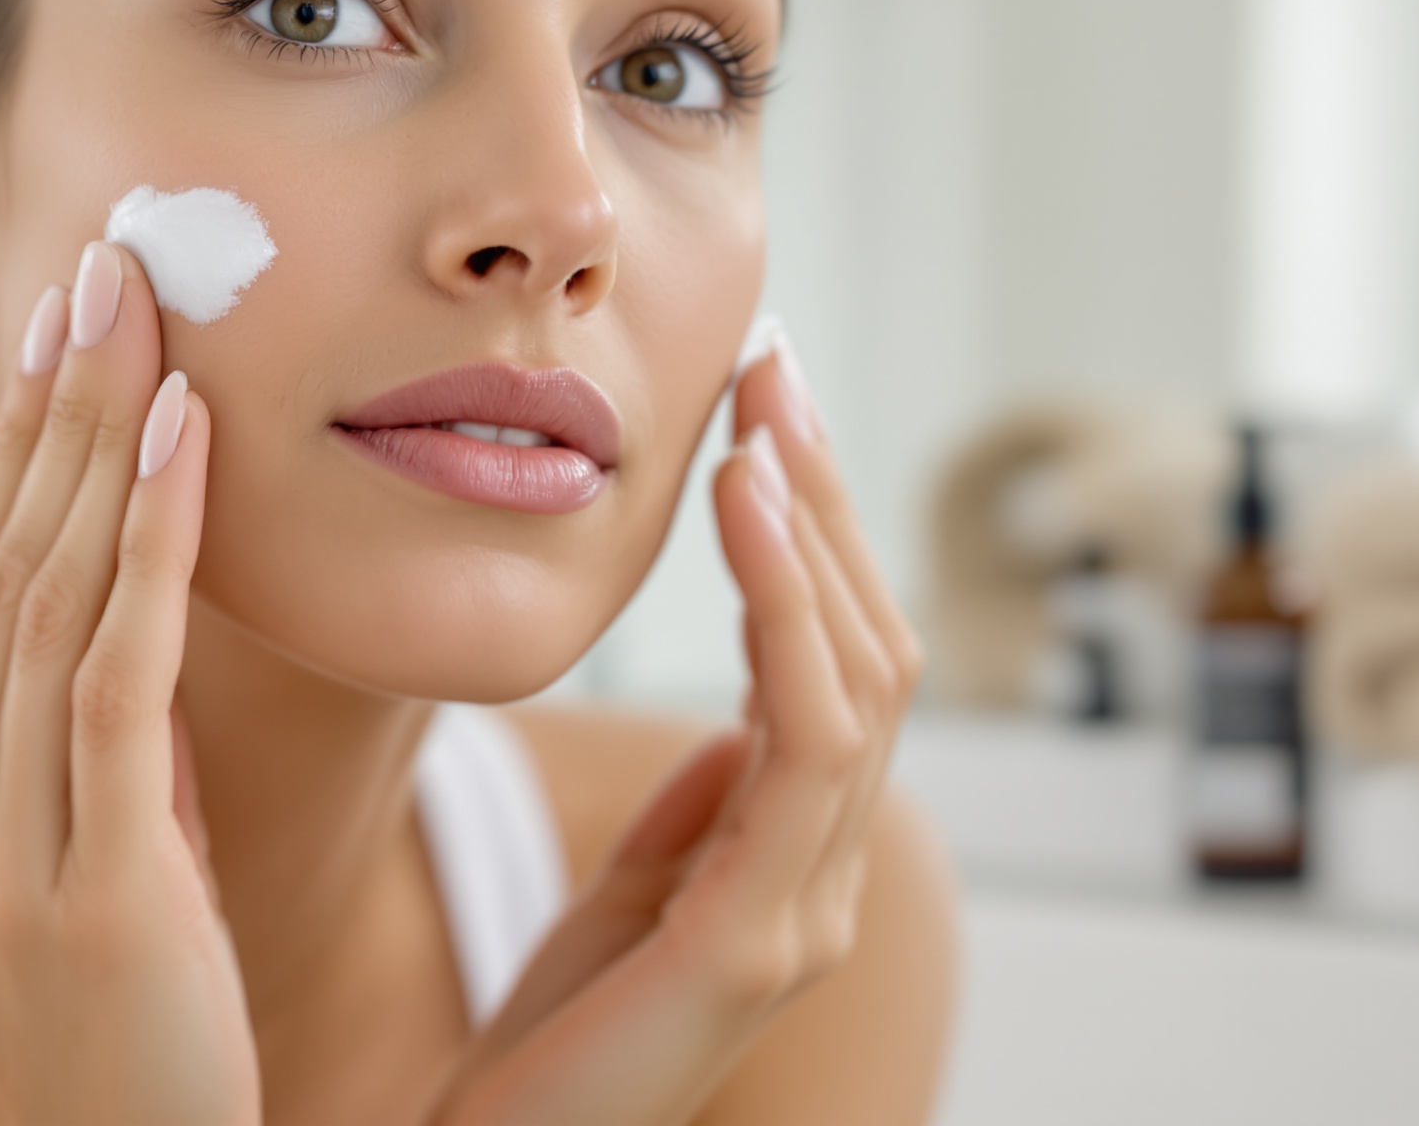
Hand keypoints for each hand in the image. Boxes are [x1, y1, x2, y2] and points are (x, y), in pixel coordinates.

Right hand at [0, 242, 257, 1125]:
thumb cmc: (128, 1041)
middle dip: (49, 405)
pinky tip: (182, 438)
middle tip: (103, 264)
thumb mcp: (87, 875)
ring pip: (42, 599)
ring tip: (141, 308)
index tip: (63, 325)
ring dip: (96, 437)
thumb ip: (92, 755)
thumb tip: (141, 614)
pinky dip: (152, 543)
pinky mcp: (80, 894)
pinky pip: (116, 678)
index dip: (15, 447)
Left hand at [430, 333, 921, 1125]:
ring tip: (762, 417)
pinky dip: (788, 610)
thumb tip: (745, 710)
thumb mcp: (634, 898)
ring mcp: (807, 918)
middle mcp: (824, 881)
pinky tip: (742, 511)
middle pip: (872, 650)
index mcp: (793, 858)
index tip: (761, 409)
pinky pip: (807, 744)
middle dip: (827, 501)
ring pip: (862, 681)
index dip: (814, 530)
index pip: (839, 662)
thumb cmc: (546, 1047)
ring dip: (816, 532)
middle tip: (770, 372)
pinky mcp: (758, 947)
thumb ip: (701, 808)